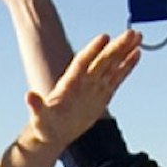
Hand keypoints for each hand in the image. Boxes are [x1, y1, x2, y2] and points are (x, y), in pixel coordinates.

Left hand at [22, 31, 141, 156]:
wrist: (53, 133)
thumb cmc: (44, 125)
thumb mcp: (39, 117)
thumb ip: (36, 106)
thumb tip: (29, 97)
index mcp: (69, 83)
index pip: (83, 62)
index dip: (92, 50)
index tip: (105, 37)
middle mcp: (83, 80)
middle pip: (102, 60)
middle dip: (116, 47)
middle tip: (132, 33)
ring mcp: (93, 86)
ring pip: (112, 65)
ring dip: (124, 51)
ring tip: (138, 37)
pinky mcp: (102, 94)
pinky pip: (117, 77)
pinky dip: (126, 66)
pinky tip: (136, 53)